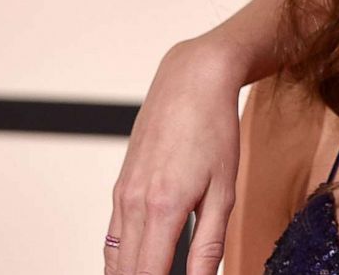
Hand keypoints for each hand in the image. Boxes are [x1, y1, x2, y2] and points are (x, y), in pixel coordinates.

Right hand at [106, 37, 246, 274]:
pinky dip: (122, 259)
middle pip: (126, 272)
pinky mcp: (120, 187)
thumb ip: (210, 243)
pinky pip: (114, 236)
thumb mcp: (224, 190)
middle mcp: (133, 205)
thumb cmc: (214, 131)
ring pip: (114, 258)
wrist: (190, 83)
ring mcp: (121, 196)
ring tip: (156, 274)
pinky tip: (141, 265)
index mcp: (162, 208)